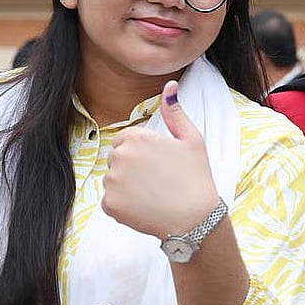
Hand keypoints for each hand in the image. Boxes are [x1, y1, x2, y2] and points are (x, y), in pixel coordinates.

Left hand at [102, 80, 219, 239]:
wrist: (195, 219)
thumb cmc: (196, 177)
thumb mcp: (191, 139)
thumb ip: (175, 111)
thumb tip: (170, 84)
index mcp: (137, 138)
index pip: (125, 140)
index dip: (142, 152)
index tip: (159, 163)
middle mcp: (120, 157)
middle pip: (116, 158)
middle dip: (132, 167)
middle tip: (158, 179)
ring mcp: (112, 182)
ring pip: (113, 180)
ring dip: (127, 187)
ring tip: (153, 194)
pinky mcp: (109, 205)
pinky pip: (111, 201)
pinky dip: (125, 206)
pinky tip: (145, 207)